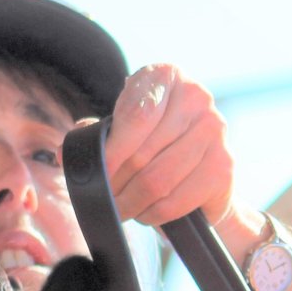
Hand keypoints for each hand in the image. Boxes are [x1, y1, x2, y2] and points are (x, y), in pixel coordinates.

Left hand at [104, 63, 236, 229]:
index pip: (136, 116)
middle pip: (143, 153)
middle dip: (117, 184)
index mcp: (166, 76)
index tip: (98, 175)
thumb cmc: (156, 143)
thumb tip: (66, 156)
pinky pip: (177, 200)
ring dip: (132, 203)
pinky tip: (147, 213)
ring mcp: (215, 129)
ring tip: (122, 209)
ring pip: (158, 180)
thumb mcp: (124, 129)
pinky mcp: (224, 165)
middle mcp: (196, 96)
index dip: (112, 151)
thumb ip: (96, 136)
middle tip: (105, 200)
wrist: (204, 171)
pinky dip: (155, 214)